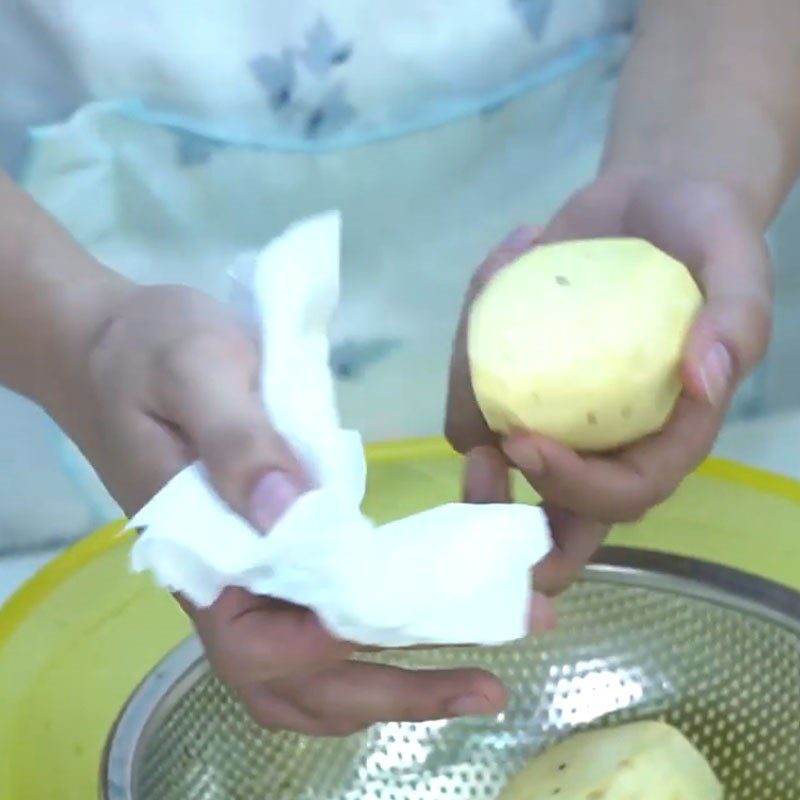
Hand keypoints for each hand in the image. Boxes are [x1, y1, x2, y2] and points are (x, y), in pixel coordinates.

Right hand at [63, 282, 551, 733]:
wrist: (112, 344)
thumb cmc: (148, 351)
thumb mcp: (192, 373)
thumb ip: (236, 441)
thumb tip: (291, 511)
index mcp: (197, 549)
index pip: (259, 639)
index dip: (331, 642)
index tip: (406, 613)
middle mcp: (222, 581)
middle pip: (292, 681)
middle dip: (389, 693)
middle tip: (485, 685)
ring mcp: (243, 572)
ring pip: (306, 669)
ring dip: (386, 684)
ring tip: (474, 675)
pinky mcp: (265, 549)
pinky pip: (316, 620)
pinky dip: (372, 640)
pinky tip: (429, 622)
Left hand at [447, 172, 771, 593]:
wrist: (653, 201)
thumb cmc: (706, 234)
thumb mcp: (737, 260)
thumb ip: (737, 318)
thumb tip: (704, 380)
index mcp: (664, 435)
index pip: (621, 494)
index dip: (572, 489)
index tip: (524, 442)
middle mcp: (603, 437)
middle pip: (549, 509)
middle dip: (501, 511)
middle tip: (478, 467)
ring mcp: (551, 410)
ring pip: (489, 442)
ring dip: (470, 384)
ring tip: (494, 280)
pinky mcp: (514, 374)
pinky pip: (470, 381)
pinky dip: (469, 327)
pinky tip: (505, 259)